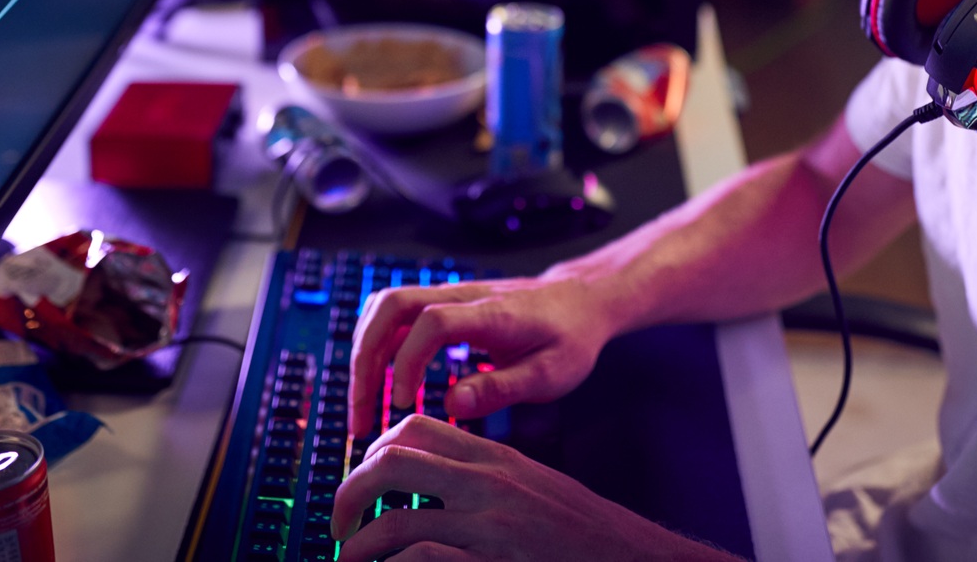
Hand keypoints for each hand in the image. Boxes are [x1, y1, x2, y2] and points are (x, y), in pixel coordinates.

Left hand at [330, 415, 729, 561]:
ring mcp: (490, 524)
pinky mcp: (493, 559)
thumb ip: (486, 486)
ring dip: (358, 543)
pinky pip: (419, 558)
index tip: (362, 480)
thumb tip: (434, 496)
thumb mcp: (533, 493)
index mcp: (496, 459)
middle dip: (350, 490)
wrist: (638, 560)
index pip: (415, 428)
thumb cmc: (586, 537)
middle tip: (338, 522)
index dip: (374, 450)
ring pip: (395, 517)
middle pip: (391, 461)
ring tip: (348, 560)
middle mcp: (488, 483)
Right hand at [348, 274, 617, 437]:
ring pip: (384, 307)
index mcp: (491, 313)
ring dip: (364, 353)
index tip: (402, 404)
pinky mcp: (442, 303)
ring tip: (364, 405)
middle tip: (361, 415)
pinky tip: (379, 384)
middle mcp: (462, 296)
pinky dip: (376, 346)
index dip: (407, 362)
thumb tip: (451, 406)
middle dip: (365, 360)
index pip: (431, 322)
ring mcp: (448, 295)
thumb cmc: (569, 339)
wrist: (579, 300)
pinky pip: (395, 315)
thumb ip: (502, 389)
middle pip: (390, 305)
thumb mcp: (550, 374)